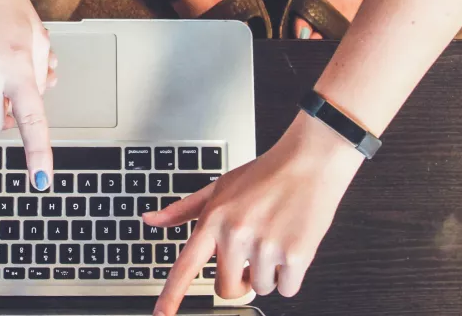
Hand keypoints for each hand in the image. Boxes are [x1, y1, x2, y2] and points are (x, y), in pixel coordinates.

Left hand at [145, 113, 364, 313]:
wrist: (310, 161)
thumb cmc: (265, 174)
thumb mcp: (218, 187)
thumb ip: (182, 210)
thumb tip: (151, 220)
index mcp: (214, 220)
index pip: (186, 265)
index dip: (171, 295)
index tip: (161, 315)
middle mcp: (236, 235)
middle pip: (226, 289)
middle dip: (239, 282)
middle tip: (251, 258)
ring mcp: (266, 246)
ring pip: (261, 288)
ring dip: (269, 274)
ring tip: (275, 239)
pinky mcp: (296, 255)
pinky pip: (287, 289)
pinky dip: (291, 276)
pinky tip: (292, 245)